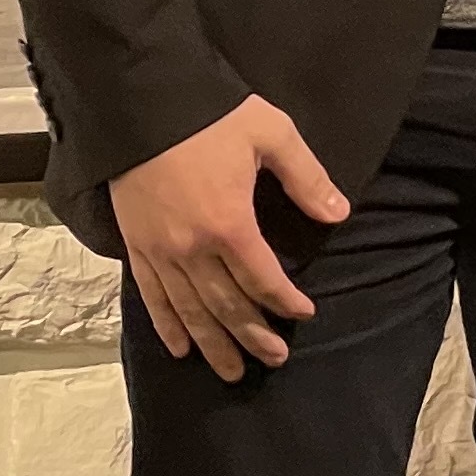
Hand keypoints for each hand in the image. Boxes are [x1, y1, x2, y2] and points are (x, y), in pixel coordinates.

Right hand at [108, 94, 349, 381]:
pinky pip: (152, 297)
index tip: (303, 313)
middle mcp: (192, 248)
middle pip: (226, 305)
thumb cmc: (212, 116)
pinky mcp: (136, 247)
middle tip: (274, 359)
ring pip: (190, 311)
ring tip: (232, 372)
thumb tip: (339, 214)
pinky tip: (181, 348)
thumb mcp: (272, 134)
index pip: (262, 278)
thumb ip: (306, 177)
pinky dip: (168, 326)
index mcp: (229, 223)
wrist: (142, 104)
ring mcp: (160, 251)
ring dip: (213, 343)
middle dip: (252, 336)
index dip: (285, 301)